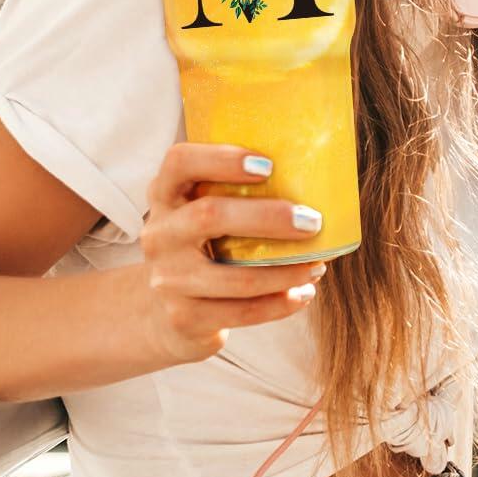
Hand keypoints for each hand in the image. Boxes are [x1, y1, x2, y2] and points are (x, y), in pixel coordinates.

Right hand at [137, 142, 331, 364]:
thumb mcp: (203, 217)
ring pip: (235, 277)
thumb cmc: (205, 251)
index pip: (180, 162)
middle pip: (209, 215)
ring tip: (318, 266)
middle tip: (312, 221)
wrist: (167, 315)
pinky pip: (242, 312)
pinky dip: (280, 304)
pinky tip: (303, 293)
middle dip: (268, 217)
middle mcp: (160, 234)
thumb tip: (317, 184)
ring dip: (285, 272)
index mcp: (167, 196)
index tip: (268, 165)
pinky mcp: (184, 317)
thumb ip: (238, 196)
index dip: (221, 159)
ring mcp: (168, 279)